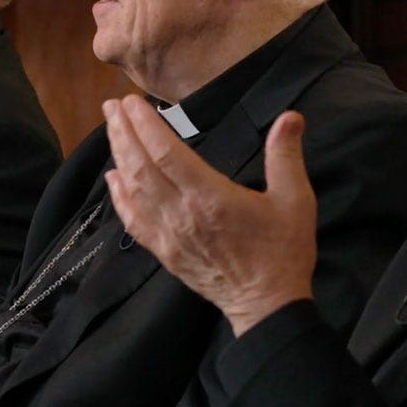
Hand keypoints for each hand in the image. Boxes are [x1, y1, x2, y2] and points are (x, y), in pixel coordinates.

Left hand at [103, 95, 316, 335]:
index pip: (166, 153)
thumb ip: (286, 156)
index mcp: (210, 198)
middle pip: (141, 167)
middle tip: (112, 105)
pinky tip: (112, 178)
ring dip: (118, 156)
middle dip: (123, 132)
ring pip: (133, 190)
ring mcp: (168, 235)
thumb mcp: (295, 200)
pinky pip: (132, 221)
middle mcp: (181, 214)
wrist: (266, 304)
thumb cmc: (283, 251)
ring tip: (111, 128)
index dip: (146, 125)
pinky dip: (118, 197)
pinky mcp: (164, 252)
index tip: (132, 102)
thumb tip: (290, 116)